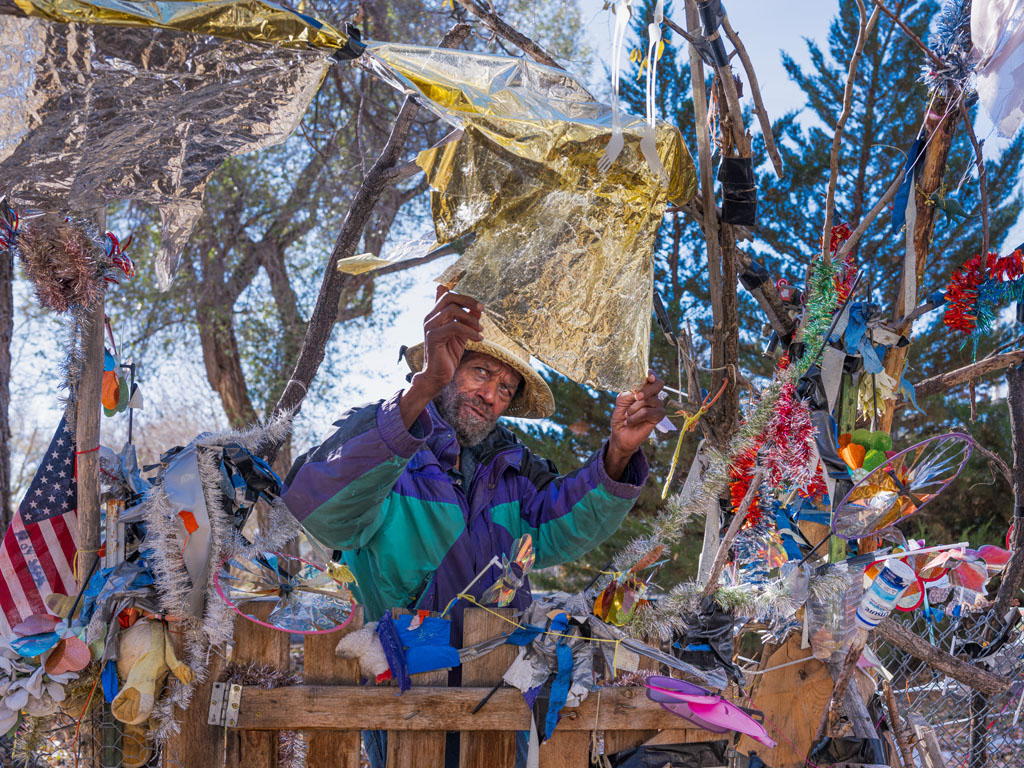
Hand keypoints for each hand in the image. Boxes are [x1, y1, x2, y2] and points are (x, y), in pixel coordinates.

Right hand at [400, 287, 482, 427]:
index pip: (448, 296)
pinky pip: (454, 326)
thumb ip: (466, 321)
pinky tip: (478, 338)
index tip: (480, 308)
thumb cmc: (448, 354)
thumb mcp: (461, 334)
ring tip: (481, 329)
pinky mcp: (433, 336)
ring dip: (471, 319)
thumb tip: (478, 309)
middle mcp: (430, 318)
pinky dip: (469, 331)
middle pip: (449, 298)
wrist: (438, 375)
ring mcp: (430, 326)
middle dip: (468, 301)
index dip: (465, 298)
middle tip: (482, 310)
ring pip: (452, 310)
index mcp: (435, 315)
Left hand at [605, 371, 665, 479]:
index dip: (651, 374)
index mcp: (643, 387)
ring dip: (634, 408)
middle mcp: (653, 394)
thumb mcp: (621, 400)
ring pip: (650, 400)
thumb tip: (639, 391)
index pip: (651, 376)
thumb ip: (630, 392)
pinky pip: (648, 412)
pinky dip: (636, 416)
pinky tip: (629, 421)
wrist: (621, 433)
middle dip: (646, 390)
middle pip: (658, 384)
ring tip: (626, 415)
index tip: (649, 377)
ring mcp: (657, 405)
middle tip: (636, 397)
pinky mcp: (659, 416)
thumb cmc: (621, 415)